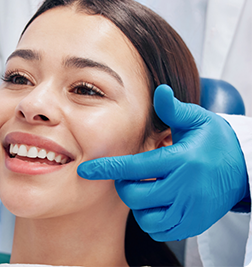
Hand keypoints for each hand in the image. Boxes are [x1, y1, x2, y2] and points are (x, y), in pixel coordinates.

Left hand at [77, 84, 247, 240]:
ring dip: (138, 204)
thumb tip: (159, 90)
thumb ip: (173, 110)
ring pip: (145, 217)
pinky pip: (160, 231)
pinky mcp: (194, 224)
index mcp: (181, 160)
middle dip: (124, 185)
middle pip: (135, 195)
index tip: (86, 170)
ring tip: (146, 188)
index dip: (106, 169)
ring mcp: (190, 210)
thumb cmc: (215, 142)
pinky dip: (152, 220)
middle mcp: (185, 188)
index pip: (134, 168)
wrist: (246, 169)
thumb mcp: (198, 120)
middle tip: (131, 175)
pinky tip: (157, 203)